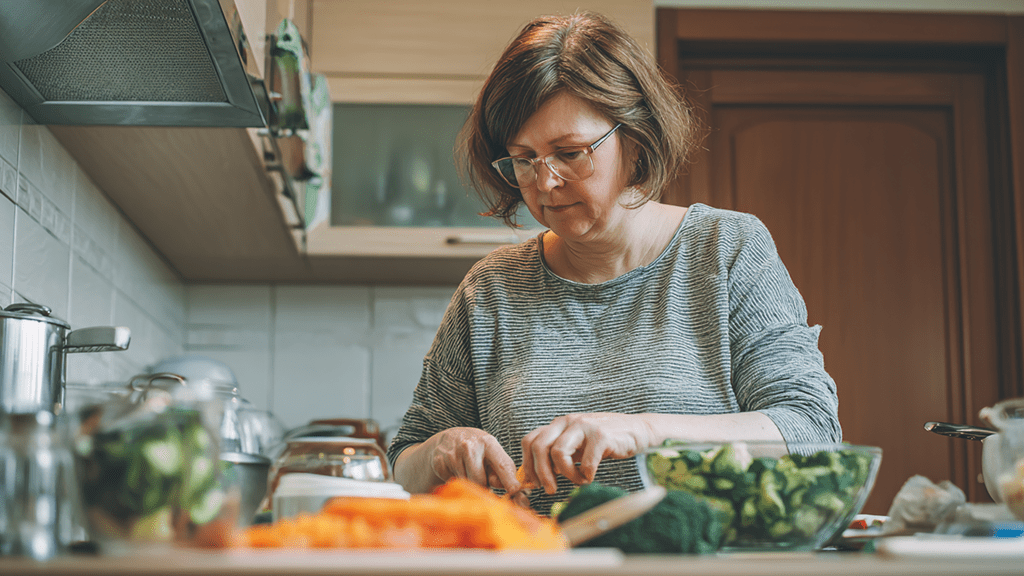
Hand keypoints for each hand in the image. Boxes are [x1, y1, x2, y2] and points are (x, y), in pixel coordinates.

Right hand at [424, 427, 521, 494]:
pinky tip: (455, 469)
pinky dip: (454, 479)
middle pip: (480, 481)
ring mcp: (452, 453)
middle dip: (482, 484)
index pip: (502, 465)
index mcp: (488, 442)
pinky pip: (450, 482)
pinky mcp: (439, 461)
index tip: (515, 491)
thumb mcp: (492, 453)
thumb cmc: (477, 449)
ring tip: (468, 470)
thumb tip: (513, 490)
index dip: (509, 480)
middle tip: (481, 476)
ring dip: (468, 483)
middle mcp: (469, 445)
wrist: (449, 438)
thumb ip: (502, 469)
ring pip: (465, 483)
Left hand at [520, 413, 654, 494]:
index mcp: (557, 424)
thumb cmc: (602, 441)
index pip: (529, 441)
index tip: (534, 483)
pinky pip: (585, 462)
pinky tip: (590, 476)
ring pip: (558, 453)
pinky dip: (586, 475)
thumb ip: (557, 453)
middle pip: (539, 447)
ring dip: (566, 475)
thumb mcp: (575, 444)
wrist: (636, 430)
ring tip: (578, 480)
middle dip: (542, 474)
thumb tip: (537, 477)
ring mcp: (583, 426)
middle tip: (551, 489)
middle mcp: (567, 422)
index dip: (527, 465)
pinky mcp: (601, 435)